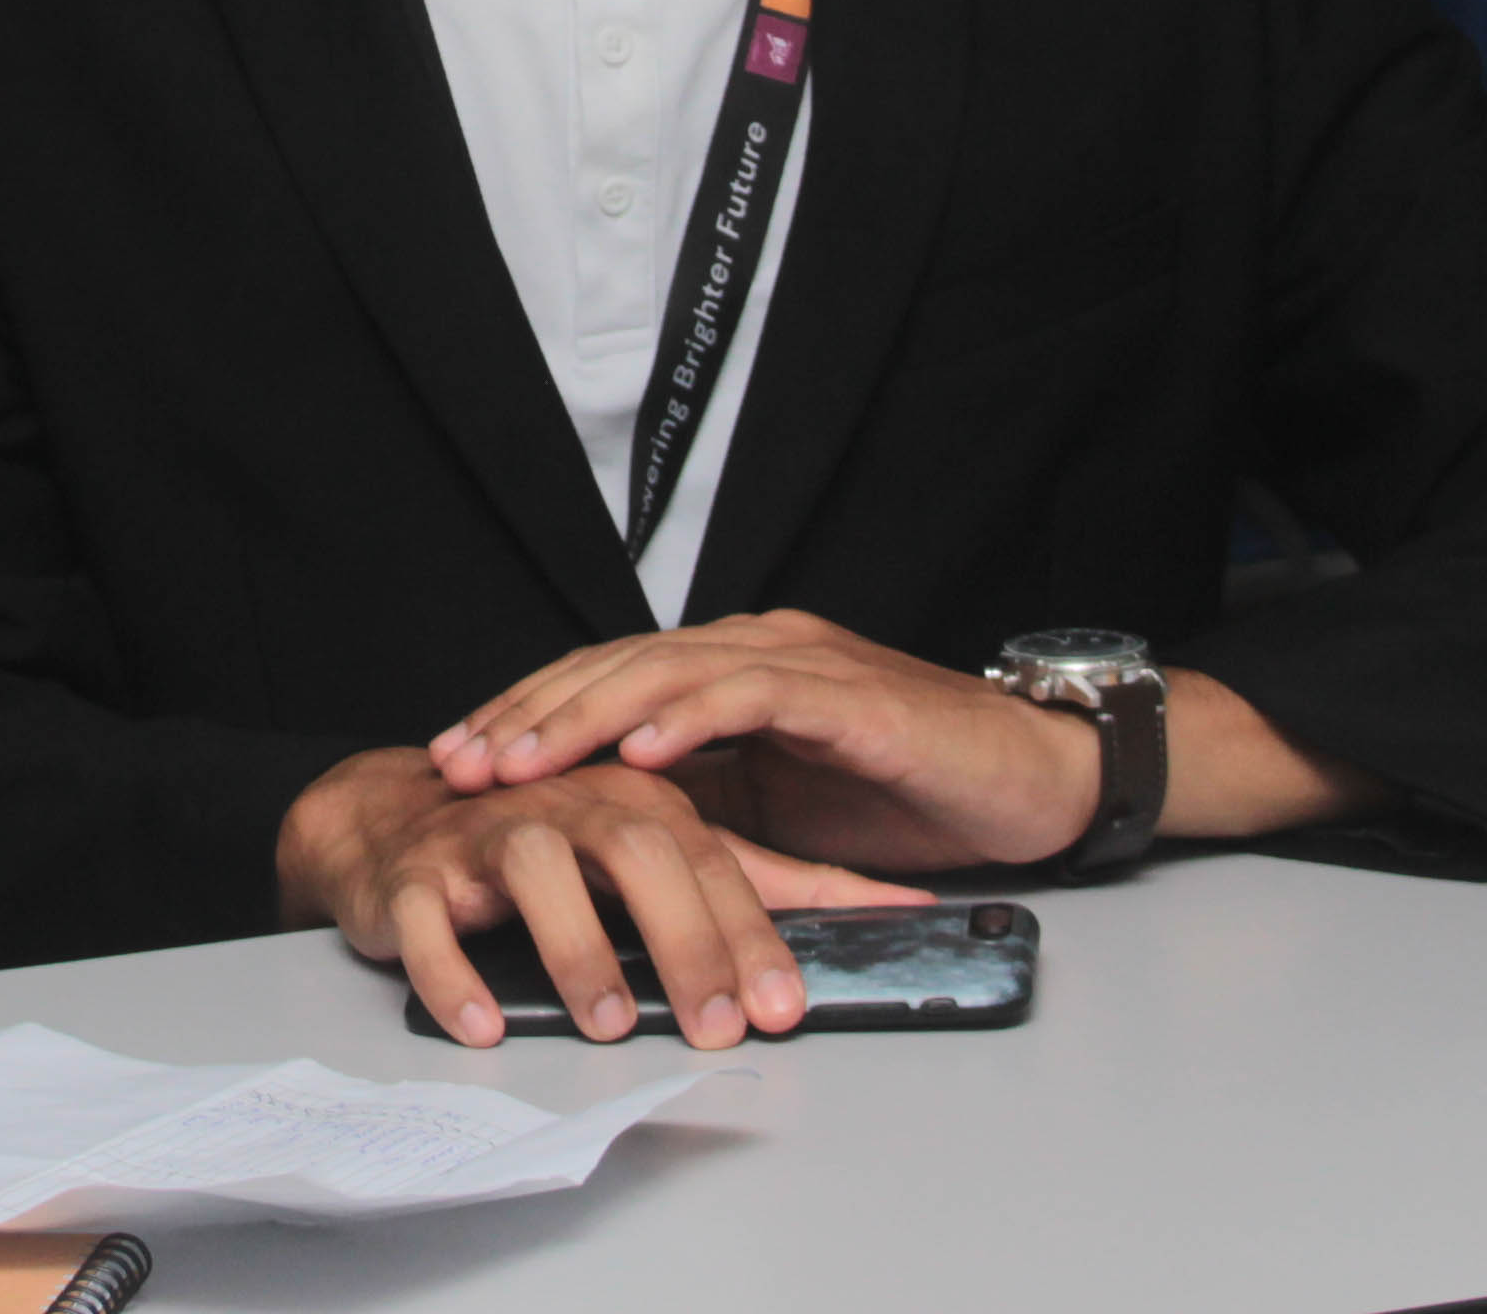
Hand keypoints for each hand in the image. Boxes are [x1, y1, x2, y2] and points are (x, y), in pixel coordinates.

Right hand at [273, 745, 922, 1052]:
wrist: (395, 819)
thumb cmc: (546, 837)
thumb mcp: (661, 850)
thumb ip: (765, 878)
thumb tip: (884, 898)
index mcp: (632, 799)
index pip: (708, 860)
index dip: (749, 933)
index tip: (782, 1007)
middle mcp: (565, 803)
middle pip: (637, 854)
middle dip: (683, 939)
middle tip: (717, 1023)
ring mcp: (485, 835)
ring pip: (536, 872)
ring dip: (577, 948)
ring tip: (612, 1024)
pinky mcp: (413, 876)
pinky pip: (428, 921)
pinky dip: (453, 971)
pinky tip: (485, 1022)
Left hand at [429, 611, 1117, 871]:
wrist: (1030, 778)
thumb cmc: (911, 791)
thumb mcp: (781, 808)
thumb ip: (707, 804)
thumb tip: (615, 838)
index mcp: (729, 672)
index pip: (603, 679)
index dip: (526, 715)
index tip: (456, 759)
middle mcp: (750, 648)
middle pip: (611, 665)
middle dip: (526, 715)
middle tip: (456, 762)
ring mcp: (795, 661)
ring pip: (662, 669)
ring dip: (582, 715)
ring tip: (519, 759)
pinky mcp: (844, 693)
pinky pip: (750, 694)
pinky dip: (689, 717)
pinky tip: (637, 750)